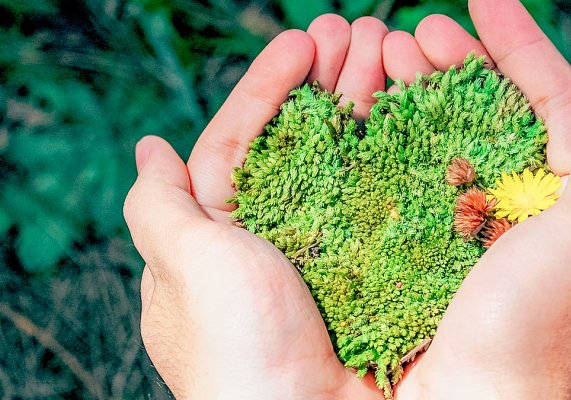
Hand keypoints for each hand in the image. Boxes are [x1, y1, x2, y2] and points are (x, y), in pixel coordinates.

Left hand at [124, 14, 407, 398]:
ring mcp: (332, 268)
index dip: (270, 88)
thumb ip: (160, 206)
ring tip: (397, 52)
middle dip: (332, 83)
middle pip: (302, 147)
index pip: (239, 146)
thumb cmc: (237, 350)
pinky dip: (403, 161)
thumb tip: (149, 148)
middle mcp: (275, 252)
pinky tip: (421, 121)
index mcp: (216, 247)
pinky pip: (388, 209)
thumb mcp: (184, 266)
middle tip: (368, 31)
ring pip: (350, 169)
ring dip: (370, 106)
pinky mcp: (380, 283)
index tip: (305, 40)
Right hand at [391, 1, 570, 397]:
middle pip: (513, 119)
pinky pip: (440, 190)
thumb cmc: (532, 332)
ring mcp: (503, 244)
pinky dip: (412, 150)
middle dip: (467, 67)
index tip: (484, 0)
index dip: (526, 47)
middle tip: (416, 33)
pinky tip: (384, 127)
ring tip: (388, 62)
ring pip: (471, 148)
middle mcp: (555, 223)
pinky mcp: (458, 264)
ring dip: (432, 99)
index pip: (566, 106)